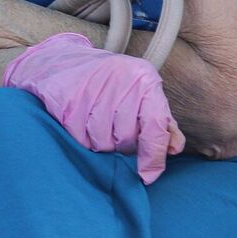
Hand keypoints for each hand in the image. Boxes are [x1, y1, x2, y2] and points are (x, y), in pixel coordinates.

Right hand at [2, 32, 185, 183]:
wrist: (63, 62)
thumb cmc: (111, 84)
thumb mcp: (142, 94)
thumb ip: (162, 123)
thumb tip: (174, 148)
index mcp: (144, 80)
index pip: (155, 126)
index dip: (153, 156)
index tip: (148, 175)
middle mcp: (120, 81)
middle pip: (126, 138)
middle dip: (122, 145)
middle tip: (115, 131)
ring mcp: (92, 89)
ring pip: (102, 142)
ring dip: (102, 144)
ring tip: (99, 127)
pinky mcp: (69, 100)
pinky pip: (80, 139)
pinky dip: (83, 139)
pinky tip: (82, 124)